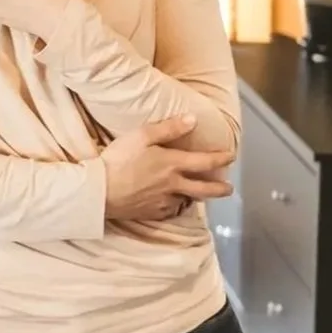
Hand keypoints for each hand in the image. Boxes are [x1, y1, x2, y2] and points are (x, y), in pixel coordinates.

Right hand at [100, 114, 234, 220]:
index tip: (231, 157)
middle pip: (205, 190)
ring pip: (188, 201)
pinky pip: (171, 210)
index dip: (221, 159)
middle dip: (220, 189)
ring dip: (197, 197)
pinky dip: (176, 206)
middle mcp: (174, 185)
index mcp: (173, 164)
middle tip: (229, 189)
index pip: (206, 162)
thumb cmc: (119, 159)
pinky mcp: (152, 213)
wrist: (100, 191)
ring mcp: (164, 201)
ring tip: (200, 195)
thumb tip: (192, 119)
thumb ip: (169, 128)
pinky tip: (174, 203)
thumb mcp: (142, 136)